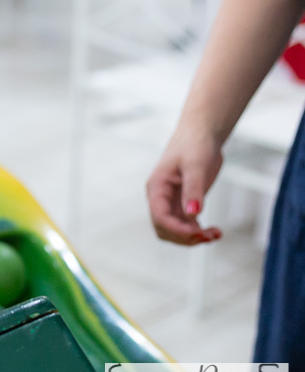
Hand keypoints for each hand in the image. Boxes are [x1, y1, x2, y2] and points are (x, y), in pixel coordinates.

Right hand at [146, 128, 223, 245]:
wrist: (201, 134)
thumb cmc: (195, 144)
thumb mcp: (196, 165)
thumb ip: (194, 189)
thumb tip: (194, 213)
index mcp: (157, 187)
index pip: (159, 217)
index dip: (176, 229)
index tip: (198, 233)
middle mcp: (160, 198)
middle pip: (164, 229)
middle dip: (184, 237)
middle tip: (209, 236)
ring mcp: (171, 201)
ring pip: (174, 230)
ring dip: (192, 238)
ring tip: (215, 234)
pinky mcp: (184, 203)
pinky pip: (187, 225)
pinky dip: (199, 232)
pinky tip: (215, 231)